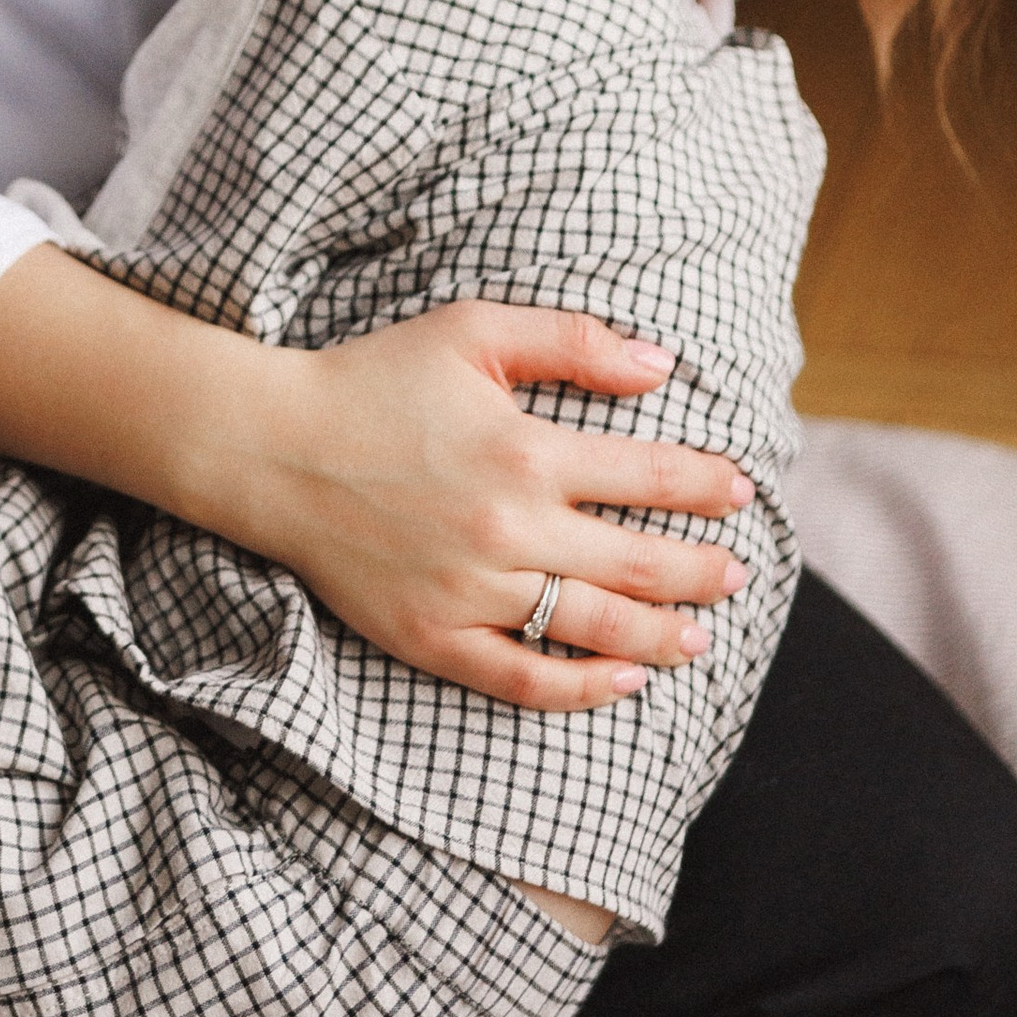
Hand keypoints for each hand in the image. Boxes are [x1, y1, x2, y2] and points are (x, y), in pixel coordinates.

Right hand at [231, 303, 753, 716]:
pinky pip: (526, 679)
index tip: (742, 489)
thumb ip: (573, 341)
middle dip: (703, 568)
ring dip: (664, 634)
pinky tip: (625, 681)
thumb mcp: (473, 329)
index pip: (649, 475)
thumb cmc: (377, 378)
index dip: (706, 484)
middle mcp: (510, 528)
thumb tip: (662, 364)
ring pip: (595, 626)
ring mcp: (474, 591)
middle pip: (639, 561)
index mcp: (526, 449)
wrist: (275, 447)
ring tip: (702, 635)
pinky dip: (584, 688)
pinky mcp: (435, 637)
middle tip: (738, 572)